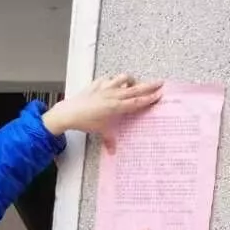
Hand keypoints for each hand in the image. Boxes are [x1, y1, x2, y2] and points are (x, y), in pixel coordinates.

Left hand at [42, 75, 162, 145]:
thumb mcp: (100, 131)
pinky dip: (113, 79)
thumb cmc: (85, 122)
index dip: (149, 98)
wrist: (69, 112)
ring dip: (131, 80)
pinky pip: (108, 78)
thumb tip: (113, 151)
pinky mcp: (96, 84)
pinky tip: (113, 84)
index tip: (159, 94)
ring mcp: (105, 87)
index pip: (137, 102)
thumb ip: (109, 140)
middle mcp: (113, 95)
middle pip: (136, 89)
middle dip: (149, 86)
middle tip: (160, 83)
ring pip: (123, 78)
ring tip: (134, 84)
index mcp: (117, 106)